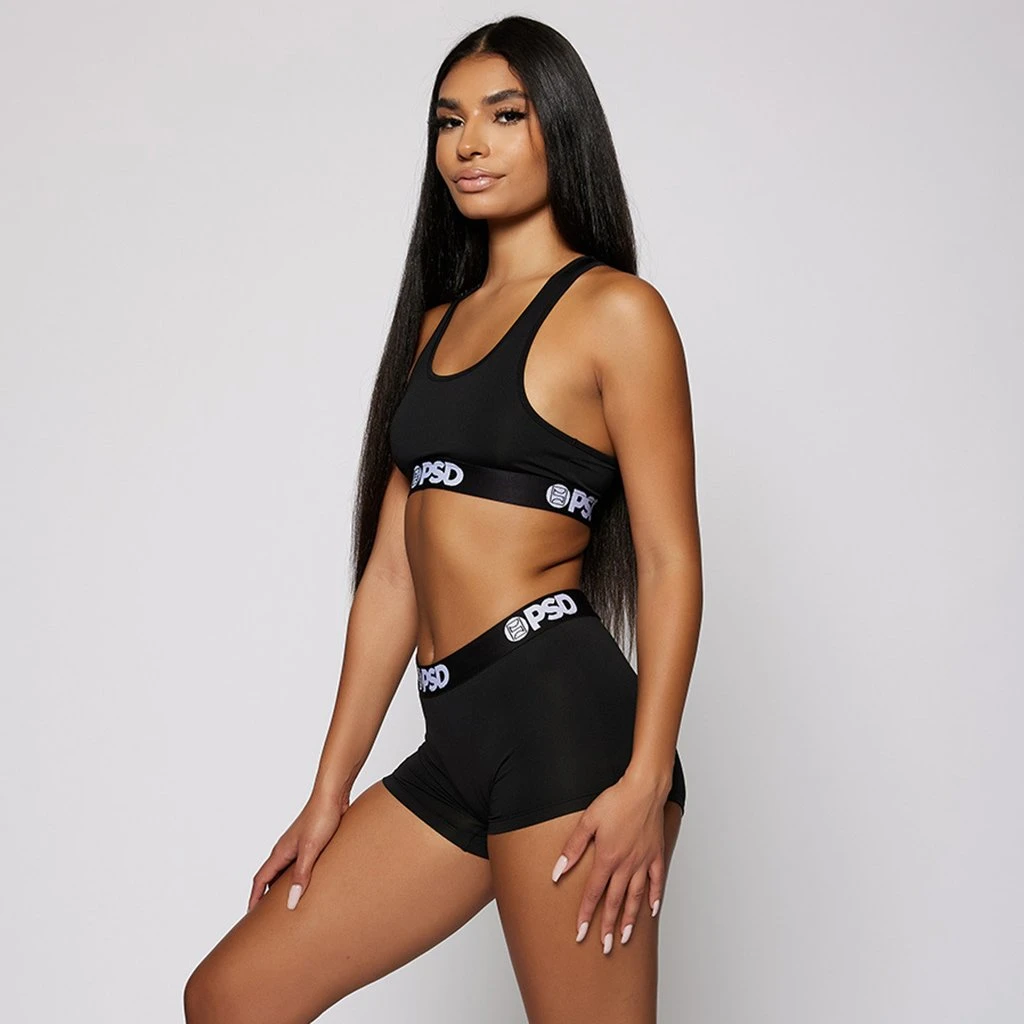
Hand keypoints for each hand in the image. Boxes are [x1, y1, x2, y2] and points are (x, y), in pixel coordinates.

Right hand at [247, 788, 345, 912]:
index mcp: (281, 852)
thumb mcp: (311, 849)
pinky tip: (310, 882)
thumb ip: (301, 875)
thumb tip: (291, 902)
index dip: (255, 898)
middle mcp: (286, 849)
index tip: (250, 916)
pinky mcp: (311, 842)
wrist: (333, 795)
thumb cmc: (321, 817)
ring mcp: (298, 845)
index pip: (261, 879)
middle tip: (267, 916)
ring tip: (289, 903)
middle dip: (267, 896)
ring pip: (285, 870)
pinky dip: (299, 876)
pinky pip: (300, 864)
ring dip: (284, 886)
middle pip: (271, 877)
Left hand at [550, 773, 669, 953]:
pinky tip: (651, 911)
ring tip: (625, 937)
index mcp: (607, 858)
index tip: (580, 933)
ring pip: (636, 897)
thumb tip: (558, 871)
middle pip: (615, 902)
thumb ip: (572, 848)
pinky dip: (654, 897)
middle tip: (605, 947)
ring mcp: (643, 861)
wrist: (644, 788)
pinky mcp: (656, 854)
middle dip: (608, 926)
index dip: (585, 914)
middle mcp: (627, 865)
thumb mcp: (588, 821)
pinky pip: (657, 881)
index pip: (593, 893)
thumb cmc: (616, 800)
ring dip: (630, 919)